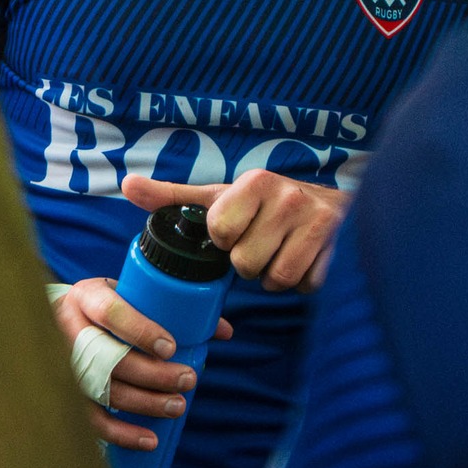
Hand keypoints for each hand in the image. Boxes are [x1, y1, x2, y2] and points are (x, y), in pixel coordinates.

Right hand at [52, 275, 232, 451]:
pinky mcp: (67, 395)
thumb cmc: (103, 307)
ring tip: (177, 406)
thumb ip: (172, 308)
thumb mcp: (128, 295)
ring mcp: (65, 366)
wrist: (53, 319)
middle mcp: (70, 331)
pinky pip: (92, 420)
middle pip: (111, 359)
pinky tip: (150, 439)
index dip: (140, 331)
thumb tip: (222, 331)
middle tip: (187, 380)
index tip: (170, 347)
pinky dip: (121, 434)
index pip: (110, 313)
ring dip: (145, 403)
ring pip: (104, 392)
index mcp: (87, 298)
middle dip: (153, 375)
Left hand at [123, 171, 346, 293]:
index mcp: (256, 182)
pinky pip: (306, 286)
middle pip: (245, 263)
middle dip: (250, 263)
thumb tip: (127, 184)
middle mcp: (288, 196)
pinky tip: (304, 260)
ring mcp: (318, 221)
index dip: (224, 242)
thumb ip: (175, 196)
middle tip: (262, 244)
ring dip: (274, 276)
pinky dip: (302, 282)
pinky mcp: (340, 247)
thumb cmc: (267, 205)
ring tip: (281, 252)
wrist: (334, 206)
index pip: (220, 232)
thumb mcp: (222, 196)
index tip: (237, 231)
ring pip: (276, 279)